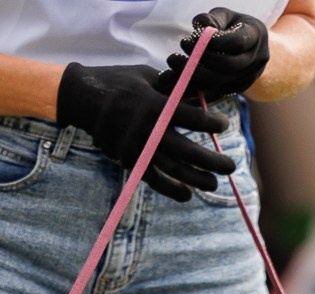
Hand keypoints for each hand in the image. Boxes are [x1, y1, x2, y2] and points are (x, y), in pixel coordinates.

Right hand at [56, 63, 234, 201]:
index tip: (224, 125)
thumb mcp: (148, 77)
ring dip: (195, 179)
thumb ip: (173, 89)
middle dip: (212, 161)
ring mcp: (137, 148)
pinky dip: (169, 189)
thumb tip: (200, 97)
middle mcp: (148, 130)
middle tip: (231, 167)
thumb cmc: (120, 82)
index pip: (191, 118)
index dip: (211, 123)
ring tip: (214, 185)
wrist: (83, 98)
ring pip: (172, 169)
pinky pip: (151, 179)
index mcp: (155, 105)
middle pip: (187, 150)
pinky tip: (186, 195)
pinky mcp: (128, 159)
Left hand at [156, 9, 270, 100]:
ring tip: (168, 72)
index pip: (237, 42)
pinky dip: (190, 91)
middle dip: (197, 63)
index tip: (190, 39)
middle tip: (172, 58)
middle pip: (226, 67)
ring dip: (190, 79)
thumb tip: (200, 26)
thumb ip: (212, 19)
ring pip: (217, 84)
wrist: (248, 48)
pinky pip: (210, 95)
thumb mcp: (225, 16)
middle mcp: (255, 61)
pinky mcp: (234, 91)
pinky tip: (171, 86)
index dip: (214, 42)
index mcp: (256, 36)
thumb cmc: (232, 26)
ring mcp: (246, 79)